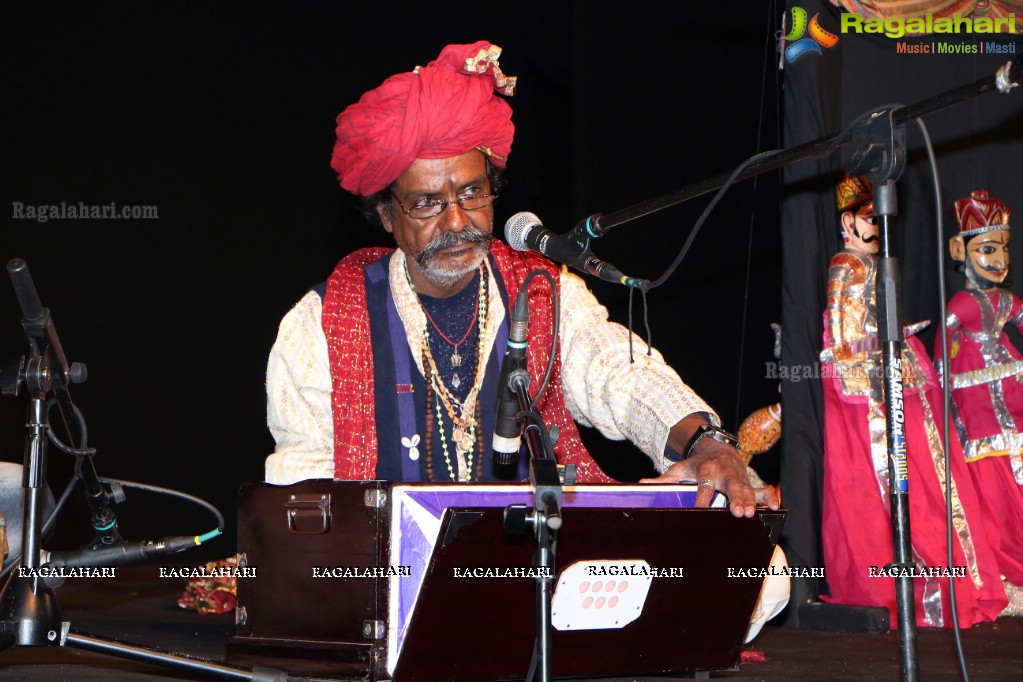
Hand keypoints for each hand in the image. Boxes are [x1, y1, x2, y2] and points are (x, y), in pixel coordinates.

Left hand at [641, 439, 780, 517]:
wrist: (717, 449)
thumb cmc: (697, 465)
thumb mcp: (679, 469)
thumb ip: (663, 479)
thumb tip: (642, 483)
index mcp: (706, 470)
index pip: (704, 485)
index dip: (702, 498)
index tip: (701, 510)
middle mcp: (725, 473)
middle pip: (731, 486)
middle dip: (735, 499)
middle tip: (739, 512)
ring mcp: (739, 477)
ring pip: (746, 489)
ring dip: (750, 502)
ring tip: (751, 515)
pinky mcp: (749, 481)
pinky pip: (762, 490)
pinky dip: (769, 498)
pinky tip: (775, 508)